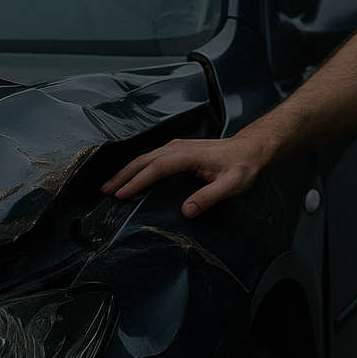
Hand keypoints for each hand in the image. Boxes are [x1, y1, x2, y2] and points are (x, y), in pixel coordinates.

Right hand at [100, 135, 269, 218]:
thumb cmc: (242, 166)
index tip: (122, 194)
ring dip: (127, 171)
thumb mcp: (232, 185)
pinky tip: (130, 176)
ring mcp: (177, 147)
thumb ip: (209, 197)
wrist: (250, 149)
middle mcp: (179, 148)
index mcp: (188, 155)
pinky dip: (137, 167)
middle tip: (106, 191)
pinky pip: (152, 158)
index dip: (137, 181)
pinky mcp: (178, 150)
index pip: (156, 168)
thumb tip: (187, 210)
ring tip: (111, 185)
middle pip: (144, 160)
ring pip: (145, 158)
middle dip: (123, 175)